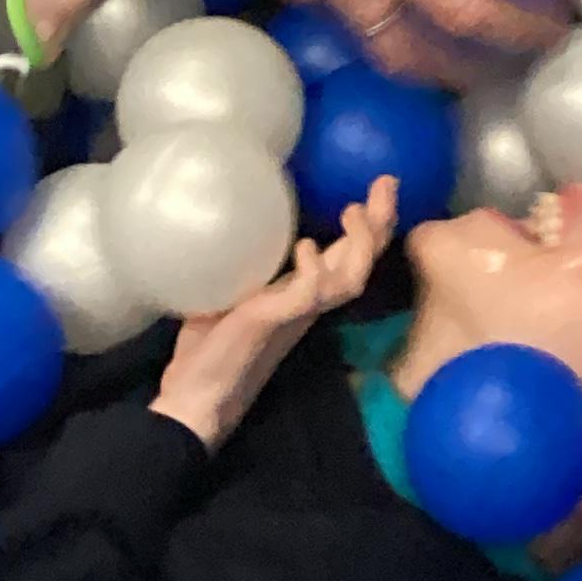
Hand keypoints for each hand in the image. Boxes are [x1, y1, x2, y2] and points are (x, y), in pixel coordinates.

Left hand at [153, 177, 399, 450]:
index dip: (367, 224)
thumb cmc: (208, 349)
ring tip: (354, 210)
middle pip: (361, 262)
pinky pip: (311, 295)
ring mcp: (296, 314)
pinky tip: (307, 247)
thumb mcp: (230, 293)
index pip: (346, 255)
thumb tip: (231, 220)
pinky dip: (314, 269)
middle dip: (380, 223)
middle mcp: (308, 304)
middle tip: (388, 182)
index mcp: (301, 295)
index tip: (377, 186)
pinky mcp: (276, 322)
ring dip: (360, 243)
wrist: (193, 398)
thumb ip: (243, 265)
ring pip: (350, 279)